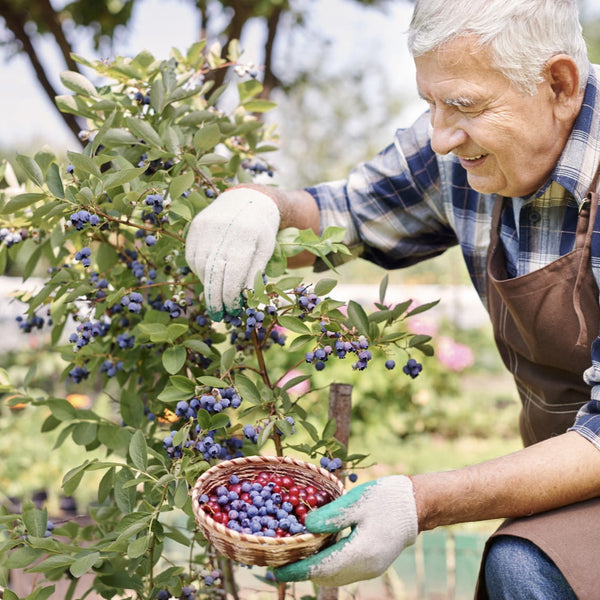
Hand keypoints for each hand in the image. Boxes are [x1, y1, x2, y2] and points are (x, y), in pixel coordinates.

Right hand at [185, 188, 279, 319]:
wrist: (247, 198)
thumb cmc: (260, 230)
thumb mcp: (265, 250)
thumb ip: (255, 274)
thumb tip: (246, 301)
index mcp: (244, 238)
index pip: (233, 276)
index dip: (231, 297)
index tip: (232, 312)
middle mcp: (222, 232)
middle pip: (213, 274)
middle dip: (215, 299)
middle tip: (219, 316)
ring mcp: (206, 228)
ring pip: (201, 267)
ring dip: (208, 286)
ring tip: (217, 296)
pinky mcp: (195, 228)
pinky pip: (192, 257)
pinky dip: (200, 271)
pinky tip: (209, 278)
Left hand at [274, 475, 417, 586]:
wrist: (417, 504)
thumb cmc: (386, 498)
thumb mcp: (356, 501)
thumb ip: (331, 516)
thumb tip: (305, 527)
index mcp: (360, 553)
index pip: (321, 568)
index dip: (296, 570)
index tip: (275, 570)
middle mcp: (364, 567)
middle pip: (326, 577)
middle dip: (302, 571)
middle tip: (280, 560)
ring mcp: (370, 568)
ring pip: (334, 576)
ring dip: (314, 569)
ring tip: (294, 556)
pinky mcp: (373, 563)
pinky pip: (343, 570)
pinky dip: (327, 565)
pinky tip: (318, 550)